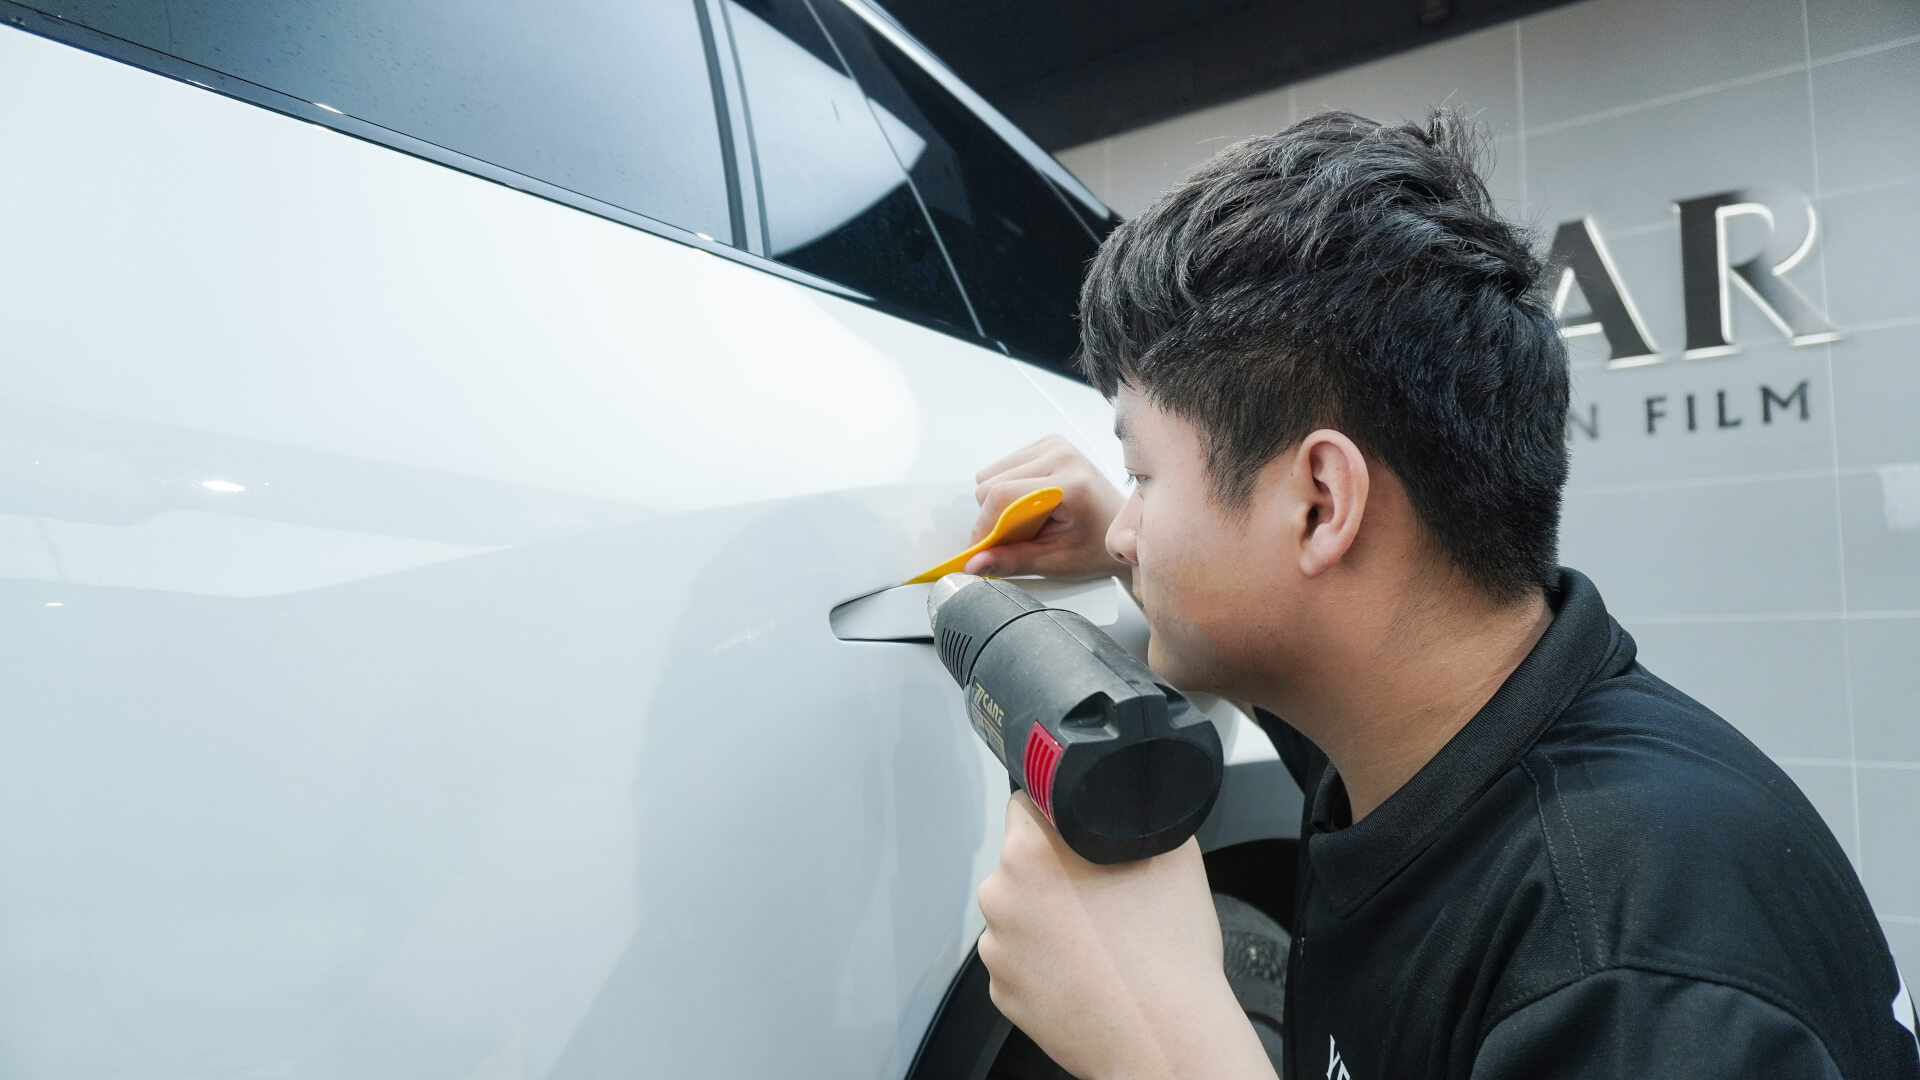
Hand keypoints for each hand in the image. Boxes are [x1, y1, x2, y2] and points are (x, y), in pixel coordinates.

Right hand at [966, 436, 1128, 578]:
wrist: (1122, 527)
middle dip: (992, 518)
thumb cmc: (1098, 544)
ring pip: (990, 475)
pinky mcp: (1046, 445)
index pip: (1002, 495)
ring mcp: (1054, 446)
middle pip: (989, 484)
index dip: (983, 526)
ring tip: (1029, 520)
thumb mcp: (1056, 561)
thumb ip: (1012, 560)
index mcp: (1069, 483)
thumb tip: (974, 563)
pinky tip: (1031, 505)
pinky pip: (1001, 467)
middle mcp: (1060, 456)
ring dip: (998, 504)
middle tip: (1018, 538)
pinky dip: (1006, 491)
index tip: (979, 550)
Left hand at [976, 793, 1276, 1079]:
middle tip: (1101, 893)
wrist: (1166, 1040)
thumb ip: (1137, 814)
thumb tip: (1128, 801)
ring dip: (1047, 917)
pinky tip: (1085, 969)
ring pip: (1020, 912)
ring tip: (1098, 939)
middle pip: (1021, 861)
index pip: (1025, 800)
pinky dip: (1045, 960)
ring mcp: (997, 949)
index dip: (1056, 810)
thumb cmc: (1168, 955)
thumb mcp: (1173, 852)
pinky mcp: (1002, 991)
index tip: (1078, 829)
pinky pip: (1020, 958)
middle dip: (1054, 869)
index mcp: (1030, 851)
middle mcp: (1000, 896)